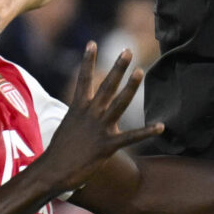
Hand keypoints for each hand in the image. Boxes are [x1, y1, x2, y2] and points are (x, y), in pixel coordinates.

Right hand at [37, 42, 160, 195]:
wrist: (52, 170)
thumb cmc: (60, 151)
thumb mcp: (68, 126)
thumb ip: (80, 117)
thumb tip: (82, 113)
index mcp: (78, 108)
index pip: (83, 79)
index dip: (87, 60)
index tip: (92, 42)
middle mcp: (90, 114)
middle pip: (106, 85)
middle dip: (117, 68)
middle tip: (127, 51)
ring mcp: (99, 128)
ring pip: (119, 103)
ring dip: (130, 87)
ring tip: (140, 71)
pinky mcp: (107, 145)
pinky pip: (131, 137)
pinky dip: (147, 131)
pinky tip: (161, 126)